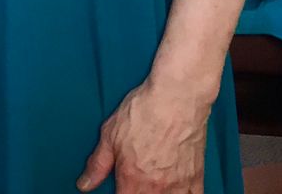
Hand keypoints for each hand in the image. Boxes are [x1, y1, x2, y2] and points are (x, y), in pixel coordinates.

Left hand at [76, 79, 208, 192]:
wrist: (177, 97)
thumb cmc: (146, 110)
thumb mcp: (110, 134)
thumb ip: (97, 164)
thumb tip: (85, 184)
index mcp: (132, 179)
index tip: (118, 187)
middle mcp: (156, 188)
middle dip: (136, 193)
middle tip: (134, 182)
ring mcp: (178, 186)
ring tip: (151, 185)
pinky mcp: (196, 179)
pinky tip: (174, 189)